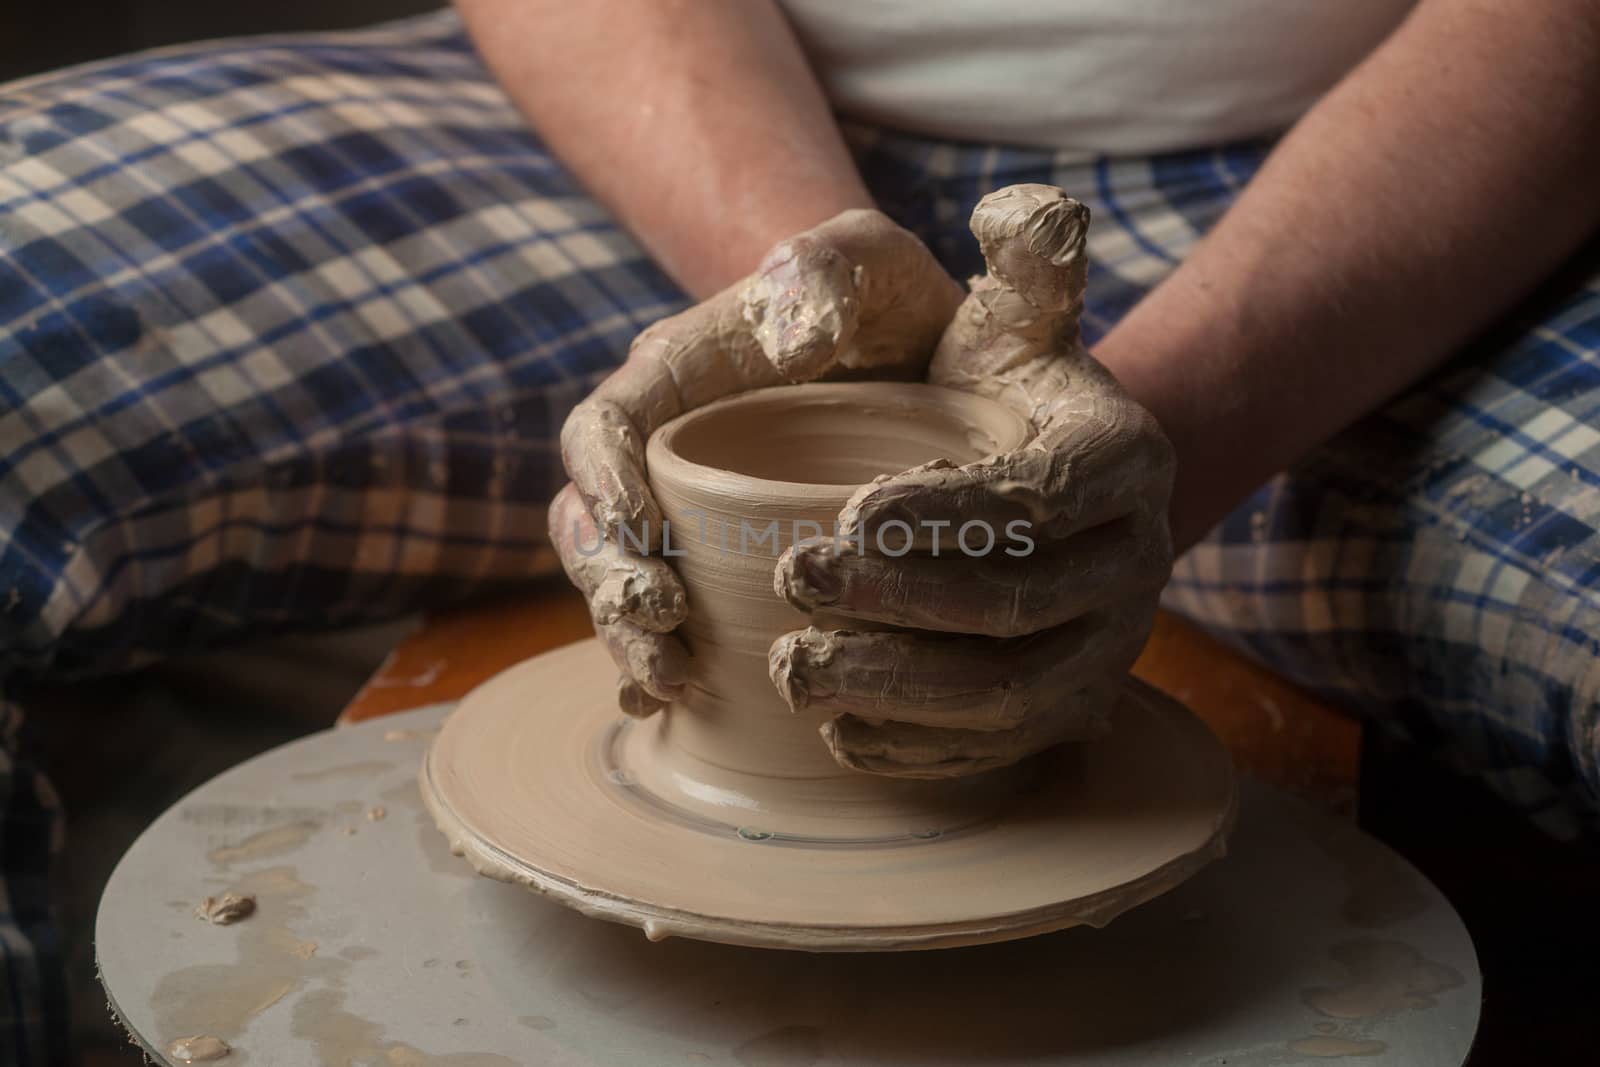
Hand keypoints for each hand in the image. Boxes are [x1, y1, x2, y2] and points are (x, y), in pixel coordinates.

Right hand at [551, 209, 962, 713]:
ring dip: (631, 635)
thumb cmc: (890, 300)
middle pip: (591, 520)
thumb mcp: (876, 261)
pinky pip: (670, 618)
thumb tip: (789, 332)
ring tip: (673, 683)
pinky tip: (678, 711)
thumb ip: (831, 266)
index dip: (604, 480)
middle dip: (610, 580)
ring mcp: (686, 512)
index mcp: (677, 373)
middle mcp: (664, 449)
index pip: (603, 425)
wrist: (918, 352)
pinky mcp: (718, 561)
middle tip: (660, 628)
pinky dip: (661, 663)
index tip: (642, 533)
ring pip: (622, 579)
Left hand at [770, 185, 1175, 777]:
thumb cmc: (1001, 391)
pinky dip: (920, 750)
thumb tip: (1023, 211)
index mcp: (1125, 460)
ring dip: (897, 689)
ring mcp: (1108, 649)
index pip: (1036, 498)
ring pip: (1008, 693)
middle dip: (899, 603)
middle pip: (1018, 606)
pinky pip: (1000, 749)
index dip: (944, 516)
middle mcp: (1136, 563)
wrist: (1036, 481)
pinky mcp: (1069, 710)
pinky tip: (840, 737)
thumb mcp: (1011, 318)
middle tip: (794, 581)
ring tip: (794, 670)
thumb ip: (1024, 262)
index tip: (841, 513)